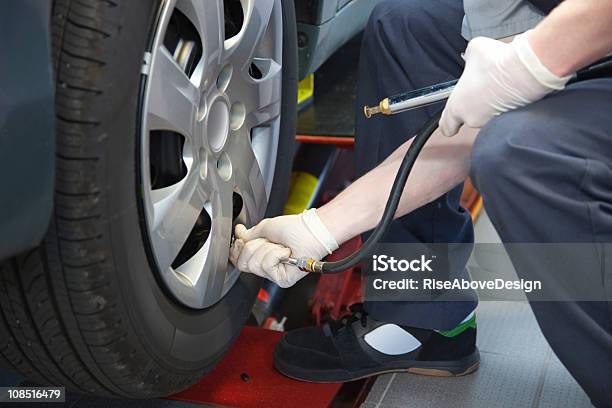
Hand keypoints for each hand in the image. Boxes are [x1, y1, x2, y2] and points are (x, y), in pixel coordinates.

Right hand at [229, 209, 337, 287]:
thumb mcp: (265, 227)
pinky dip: (276, 254)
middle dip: (254, 247)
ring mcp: (274, 274)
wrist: (310, 230)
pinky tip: (286, 252)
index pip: (239, 260)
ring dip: (267, 249)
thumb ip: (249, 234)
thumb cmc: (295, 227)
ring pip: (254, 264)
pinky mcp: (282, 280)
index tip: (242, 238)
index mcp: (262, 255)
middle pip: (243, 263)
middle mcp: (267, 266)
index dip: (238, 249)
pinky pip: (266, 266)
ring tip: (281, 246)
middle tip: (270, 241)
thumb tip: (239, 234)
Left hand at [440, 31, 570, 136]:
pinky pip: (505, 114)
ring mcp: (492, 121)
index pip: (446, 127)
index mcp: (457, 107)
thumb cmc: (498, 62)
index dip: (448, 123)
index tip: (452, 119)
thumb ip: (469, 57)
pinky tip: (512, 90)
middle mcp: (473, 119)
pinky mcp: (511, 120)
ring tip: (499, 86)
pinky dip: (507, 105)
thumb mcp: (474, 49)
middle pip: (469, 118)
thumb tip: (471, 57)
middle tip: (481, 90)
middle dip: (474, 106)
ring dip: (491, 105)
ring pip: (487, 116)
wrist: (526, 69)